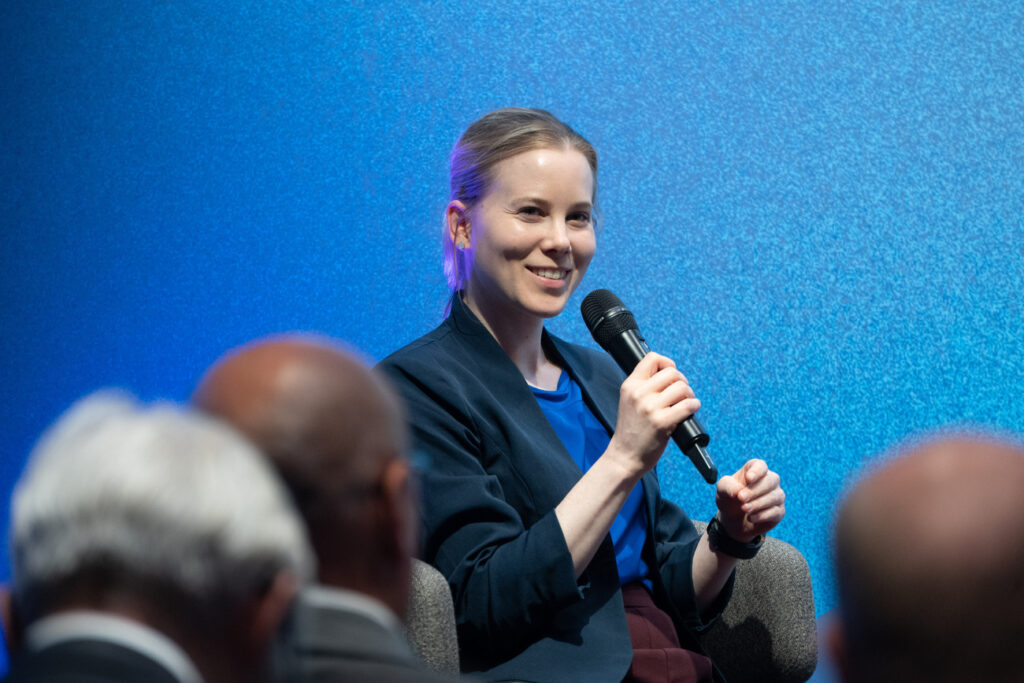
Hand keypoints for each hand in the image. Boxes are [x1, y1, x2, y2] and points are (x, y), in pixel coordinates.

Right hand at [605, 353, 699, 477]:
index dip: (667, 363)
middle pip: (672, 372)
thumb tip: (671, 374)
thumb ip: (644, 386)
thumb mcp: (629, 401)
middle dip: (682, 382)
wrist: (624, 456)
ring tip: (685, 404)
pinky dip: (694, 406)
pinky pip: (687, 405)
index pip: (652, 358)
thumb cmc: (631, 430)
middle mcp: (638, 393)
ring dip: (689, 395)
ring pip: (682, 388)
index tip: (671, 376)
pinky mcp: (661, 422)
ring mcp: (649, 408)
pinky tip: (690, 411)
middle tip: (681, 394)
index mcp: (630, 385)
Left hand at [715, 459, 784, 541]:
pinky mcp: (779, 511)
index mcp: (755, 470)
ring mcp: (776, 496)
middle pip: (769, 481)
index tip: (748, 478)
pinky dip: (762, 515)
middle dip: (754, 490)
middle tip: (741, 498)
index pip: (761, 466)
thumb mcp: (722, 490)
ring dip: (758, 503)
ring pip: (775, 497)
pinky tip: (750, 517)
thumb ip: (728, 487)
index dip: (756, 471)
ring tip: (744, 508)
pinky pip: (776, 512)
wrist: (733, 520)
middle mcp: (770, 480)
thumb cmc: (730, 498)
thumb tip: (738, 491)